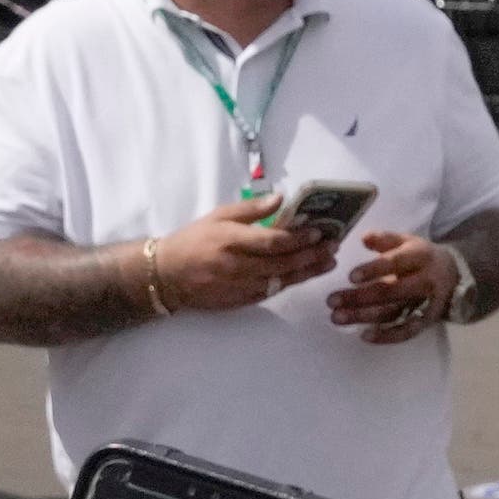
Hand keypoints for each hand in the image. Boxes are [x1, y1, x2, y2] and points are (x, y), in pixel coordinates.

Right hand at [154, 193, 338, 312]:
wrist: (165, 274)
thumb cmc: (194, 240)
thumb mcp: (217, 216)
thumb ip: (250, 209)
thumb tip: (281, 198)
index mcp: (228, 240)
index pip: (271, 241)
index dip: (298, 238)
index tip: (319, 232)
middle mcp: (234, 265)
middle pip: (281, 263)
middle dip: (311, 255)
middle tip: (333, 247)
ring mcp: (236, 286)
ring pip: (280, 280)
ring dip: (307, 272)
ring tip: (329, 262)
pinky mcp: (238, 300)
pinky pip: (270, 292)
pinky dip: (289, 283)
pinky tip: (305, 274)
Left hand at [328, 231, 456, 343]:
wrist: (455, 275)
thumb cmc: (421, 257)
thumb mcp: (407, 241)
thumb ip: (385, 239)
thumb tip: (363, 238)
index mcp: (420, 257)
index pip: (396, 263)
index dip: (374, 270)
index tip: (350, 276)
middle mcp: (425, 281)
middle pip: (391, 291)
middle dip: (360, 297)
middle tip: (331, 301)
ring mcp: (426, 303)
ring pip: (394, 312)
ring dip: (364, 317)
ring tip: (337, 317)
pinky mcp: (426, 321)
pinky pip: (406, 332)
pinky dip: (387, 336)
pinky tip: (364, 336)